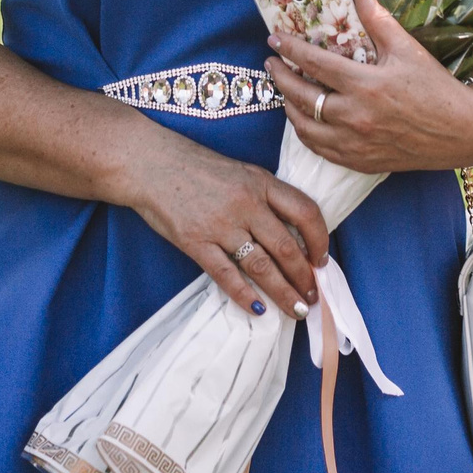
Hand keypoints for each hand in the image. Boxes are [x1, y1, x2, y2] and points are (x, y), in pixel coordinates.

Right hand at [116, 132, 329, 317]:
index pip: (305, 211)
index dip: (320, 240)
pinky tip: (258, 310)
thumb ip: (264, 197)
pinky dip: (245, 296)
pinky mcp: (195, 241)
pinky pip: (226, 275)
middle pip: (286, 246)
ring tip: (295, 309)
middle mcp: (245, 202)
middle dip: (304, 277)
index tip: (322, 260)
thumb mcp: (239, 171)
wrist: (149, 162)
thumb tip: (292, 234)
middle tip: (312, 297)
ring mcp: (219, 223)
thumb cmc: (195, 167)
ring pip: (261, 266)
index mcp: (260, 181)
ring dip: (283, 292)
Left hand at [266, 0, 472, 173]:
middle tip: (271, 64)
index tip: (274, 38)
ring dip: (289, 107)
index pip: (314, 63)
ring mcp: (356, 143)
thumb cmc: (436, 87)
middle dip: (280, 77)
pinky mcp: (360, 161)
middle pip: (302, 96)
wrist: (461, 131)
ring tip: (284, 91)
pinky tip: (304, 120)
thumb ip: (378, 19)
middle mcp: (355, 117)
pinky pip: (320, 149)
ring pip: (305, 127)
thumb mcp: (407, 48)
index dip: (290, 49)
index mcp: (366, 85)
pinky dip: (306, 133)